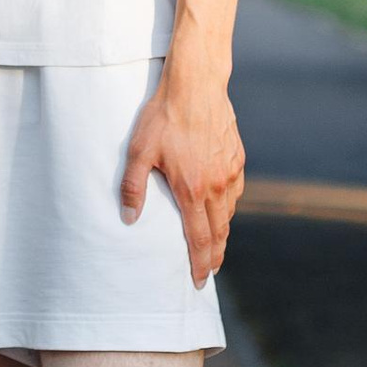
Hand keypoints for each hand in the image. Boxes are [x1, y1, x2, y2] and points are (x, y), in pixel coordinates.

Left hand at [119, 58, 244, 287]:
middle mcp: (216, 185)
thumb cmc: (163, 116)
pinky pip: (236, 190)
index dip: (199, 263)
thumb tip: (129, 219)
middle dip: (215, 256)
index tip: (200, 281)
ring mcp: (230, 171)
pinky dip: (229, 206)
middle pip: (219, 232)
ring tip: (215, 244)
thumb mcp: (138, 151)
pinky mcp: (237, 156)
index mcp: (192, 189)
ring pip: (229, 212)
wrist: (196, 85)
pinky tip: (222, 207)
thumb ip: (133, 187)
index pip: (198, 239)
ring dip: (222, 231)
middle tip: (210, 272)